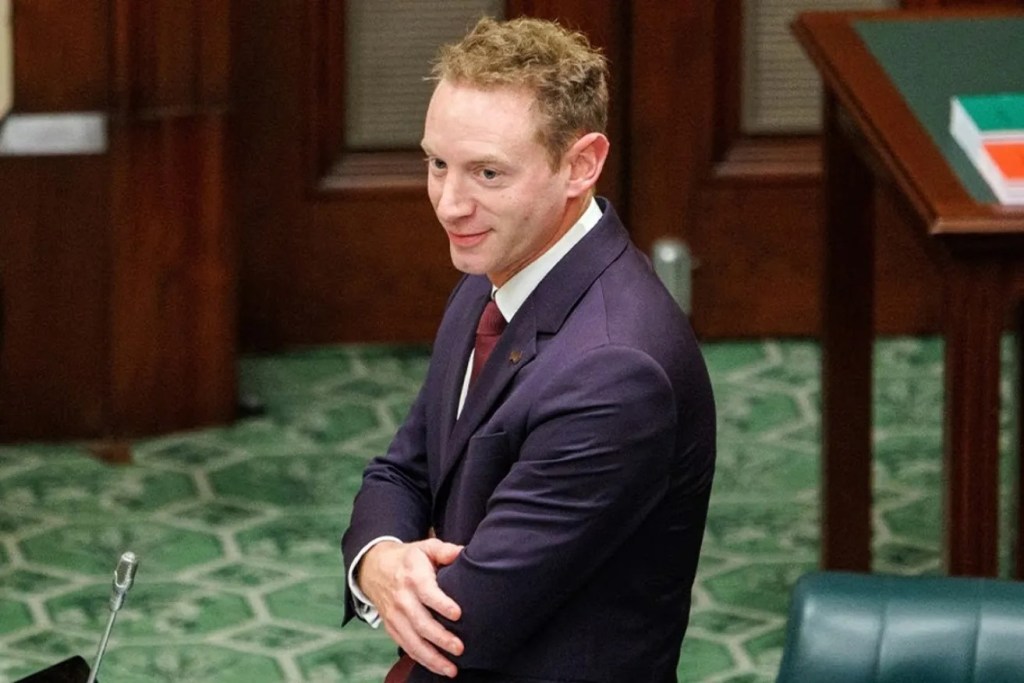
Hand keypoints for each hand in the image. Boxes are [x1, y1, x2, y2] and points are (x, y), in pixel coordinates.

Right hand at [358, 538, 464, 677]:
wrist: (373, 568)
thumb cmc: (408, 559)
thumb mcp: (424, 547)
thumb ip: (443, 550)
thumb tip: (462, 552)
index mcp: (413, 578)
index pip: (427, 593)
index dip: (442, 604)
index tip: (458, 614)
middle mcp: (403, 599)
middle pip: (420, 622)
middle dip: (440, 638)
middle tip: (460, 648)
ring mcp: (395, 616)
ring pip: (412, 641)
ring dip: (432, 657)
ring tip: (452, 669)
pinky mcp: (392, 628)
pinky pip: (406, 647)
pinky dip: (422, 660)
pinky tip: (438, 668)